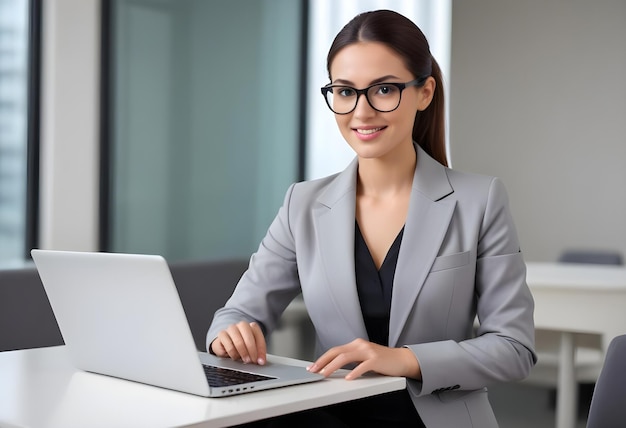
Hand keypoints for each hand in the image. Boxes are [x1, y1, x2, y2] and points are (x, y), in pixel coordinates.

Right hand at [210, 321, 266, 364]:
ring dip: (243, 352)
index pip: (258, 336)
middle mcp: (242, 326)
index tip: (261, 361)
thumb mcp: (250, 350)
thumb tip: (261, 361)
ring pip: (238, 340)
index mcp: (252, 327)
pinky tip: (234, 357)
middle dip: (252, 350)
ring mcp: (231, 329)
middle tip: (252, 360)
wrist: (224, 346)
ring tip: (245, 360)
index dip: (261, 349)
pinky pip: (228, 344)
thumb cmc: (240, 347)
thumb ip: (257, 353)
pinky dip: (233, 353)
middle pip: (248, 336)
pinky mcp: (222, 334)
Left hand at [306, 338, 420, 379]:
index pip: (335, 350)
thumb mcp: (364, 358)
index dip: (322, 358)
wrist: (402, 359)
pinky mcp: (376, 360)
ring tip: (325, 374)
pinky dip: (354, 372)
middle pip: (337, 352)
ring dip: (332, 366)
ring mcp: (368, 351)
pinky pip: (362, 366)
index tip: (313, 366)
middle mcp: (360, 345)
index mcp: (356, 344)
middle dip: (323, 361)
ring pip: (345, 357)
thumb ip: (351, 360)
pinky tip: (348, 378)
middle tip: (313, 370)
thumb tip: (333, 368)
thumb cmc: (382, 361)